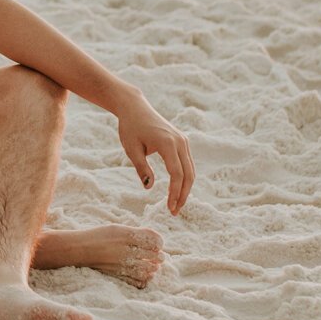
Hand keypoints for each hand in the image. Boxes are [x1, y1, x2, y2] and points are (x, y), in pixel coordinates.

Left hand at [116, 94, 194, 214]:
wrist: (135, 107)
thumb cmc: (130, 128)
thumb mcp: (131, 149)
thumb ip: (141, 168)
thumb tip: (149, 187)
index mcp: (167, 143)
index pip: (176, 174)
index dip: (174, 193)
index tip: (169, 208)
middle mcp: (180, 142)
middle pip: (188, 174)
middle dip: (183, 195)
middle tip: (174, 211)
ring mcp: (183, 141)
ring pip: (191, 170)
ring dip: (185, 188)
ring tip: (176, 204)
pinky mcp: (182, 141)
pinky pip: (187, 163)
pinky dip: (185, 178)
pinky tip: (178, 190)